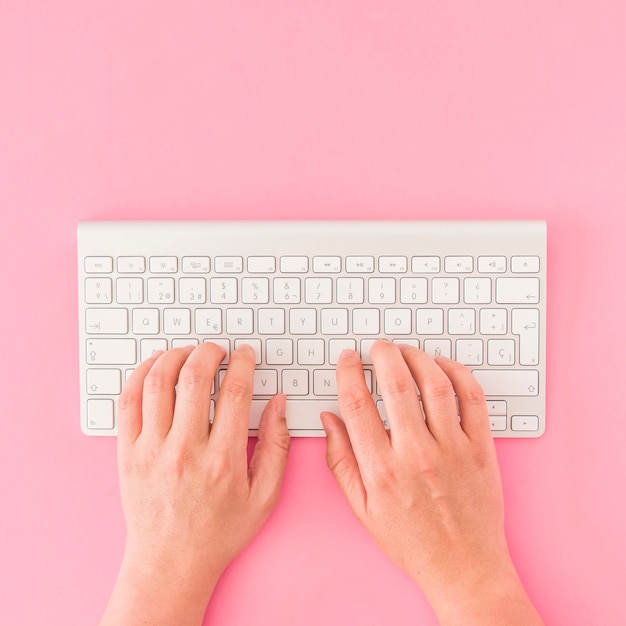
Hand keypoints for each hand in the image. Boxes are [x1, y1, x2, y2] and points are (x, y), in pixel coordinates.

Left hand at [100, 343, 289, 625]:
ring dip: (176, 356)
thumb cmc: (219, 531)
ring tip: (189, 353)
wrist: (171, 562)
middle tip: (218, 349)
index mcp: (223, 460)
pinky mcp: (127, 453)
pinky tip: (155, 366)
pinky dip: (141, 374)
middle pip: (195, 377)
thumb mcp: (264, 496)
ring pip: (159, 381)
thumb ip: (277, 446)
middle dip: (210, 352)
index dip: (243, 363)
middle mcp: (185, 450)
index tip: (246, 355)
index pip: (235, 392)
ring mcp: (151, 450)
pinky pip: (128, 400)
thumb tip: (278, 404)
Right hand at [322, 341, 542, 625]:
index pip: (357, 403)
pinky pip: (472, 399)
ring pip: (434, 384)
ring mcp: (452, 449)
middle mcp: (416, 454)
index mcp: (381, 469)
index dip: (349, 372)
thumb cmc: (411, 541)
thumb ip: (341, 461)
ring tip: (407, 352)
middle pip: (395, 383)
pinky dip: (458, 374)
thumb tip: (330, 419)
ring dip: (417, 357)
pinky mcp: (481, 449)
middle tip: (378, 346)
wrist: (463, 568)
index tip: (348, 359)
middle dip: (382, 353)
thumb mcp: (362, 508)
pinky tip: (443, 367)